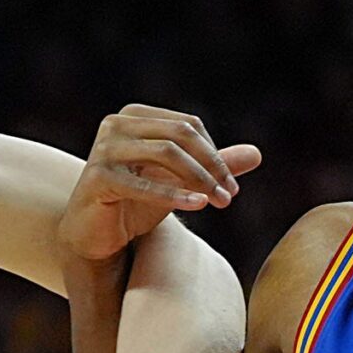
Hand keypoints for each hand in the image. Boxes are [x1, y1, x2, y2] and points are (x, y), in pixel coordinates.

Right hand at [57, 104, 263, 263]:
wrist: (94, 236)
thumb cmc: (135, 204)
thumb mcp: (178, 183)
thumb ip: (211, 166)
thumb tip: (257, 154)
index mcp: (134, 117)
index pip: (188, 125)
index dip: (215, 153)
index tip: (231, 184)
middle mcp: (116, 125)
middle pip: (180, 134)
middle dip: (212, 165)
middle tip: (231, 195)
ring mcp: (103, 149)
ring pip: (167, 153)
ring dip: (200, 179)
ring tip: (220, 202)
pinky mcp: (97, 178)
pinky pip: (143, 183)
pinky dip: (174, 194)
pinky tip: (199, 205)